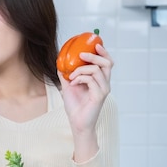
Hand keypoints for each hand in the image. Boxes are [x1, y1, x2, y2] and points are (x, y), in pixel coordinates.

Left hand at [58, 43, 113, 160]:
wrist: (76, 123)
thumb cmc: (75, 107)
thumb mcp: (67, 87)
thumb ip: (66, 75)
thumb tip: (59, 63)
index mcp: (99, 80)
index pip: (107, 62)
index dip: (103, 52)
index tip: (96, 43)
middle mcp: (104, 84)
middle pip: (106, 63)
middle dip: (94, 56)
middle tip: (81, 55)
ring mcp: (103, 90)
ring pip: (97, 70)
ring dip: (81, 70)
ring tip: (72, 76)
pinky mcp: (99, 96)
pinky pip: (92, 80)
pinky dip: (80, 78)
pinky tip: (73, 83)